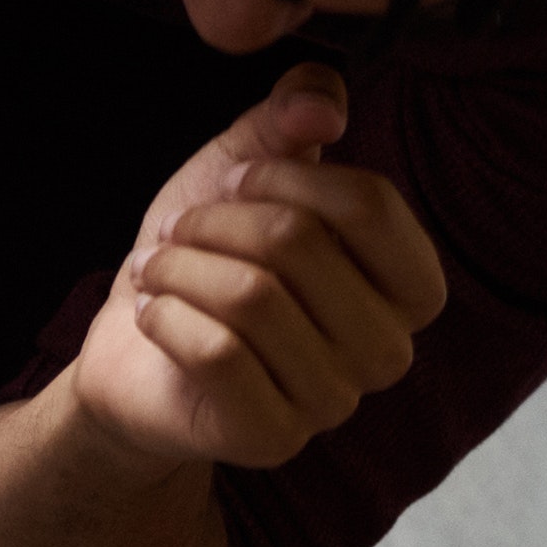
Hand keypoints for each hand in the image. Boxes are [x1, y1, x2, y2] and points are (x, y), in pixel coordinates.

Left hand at [59, 65, 442, 482]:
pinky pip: (215, 353)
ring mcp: (334, 403)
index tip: (231, 178)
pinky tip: (150, 313)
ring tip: (153, 267)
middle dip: (217, 221)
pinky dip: (164, 316)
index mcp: (411, 285)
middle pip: (299, 245)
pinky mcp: (269, 439)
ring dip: (180, 267)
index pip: (369, 204)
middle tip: (177, 230)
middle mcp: (389, 351)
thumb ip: (292, 117)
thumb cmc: (211, 259)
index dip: (283, 175)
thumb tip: (322, 108)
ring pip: (250, 297)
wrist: (135, 354)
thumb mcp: (248, 170)